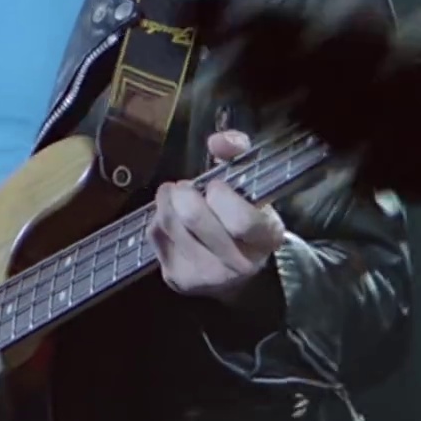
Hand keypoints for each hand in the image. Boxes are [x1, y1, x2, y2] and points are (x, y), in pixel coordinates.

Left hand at [149, 130, 286, 302]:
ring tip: (176, 198)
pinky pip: (155, 235)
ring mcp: (207, 276)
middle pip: (193, 217)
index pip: (240, 219)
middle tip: (186, 187)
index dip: (220, 194)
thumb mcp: (250, 183)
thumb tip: (217, 141)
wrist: (236, 270)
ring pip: (168, 222)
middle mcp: (239, 264)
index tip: (215, 186)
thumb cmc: (242, 216)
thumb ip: (237, 153)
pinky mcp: (178, 279)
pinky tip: (172, 220)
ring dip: (166, 201)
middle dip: (183, 192)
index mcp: (265, 238)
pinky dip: (158, 219)